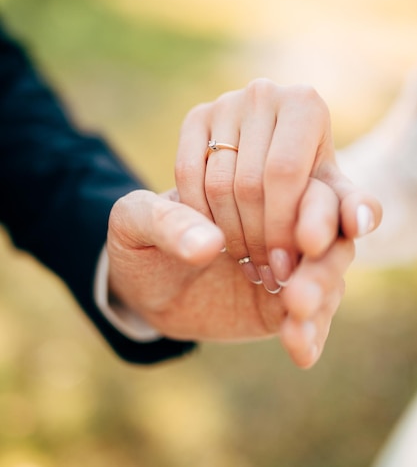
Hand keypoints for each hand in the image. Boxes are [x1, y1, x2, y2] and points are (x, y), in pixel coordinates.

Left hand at [107, 188, 353, 367]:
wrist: (142, 285)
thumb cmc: (144, 239)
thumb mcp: (136, 221)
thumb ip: (166, 221)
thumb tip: (209, 245)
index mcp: (256, 182)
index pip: (305, 184)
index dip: (316, 210)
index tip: (305, 240)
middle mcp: (283, 219)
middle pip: (331, 230)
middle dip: (324, 260)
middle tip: (299, 290)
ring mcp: (290, 263)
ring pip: (329, 272)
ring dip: (321, 294)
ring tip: (295, 317)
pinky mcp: (285, 305)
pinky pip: (312, 318)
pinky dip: (311, 333)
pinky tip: (301, 350)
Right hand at [175, 78, 381, 288]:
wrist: (276, 162)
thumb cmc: (309, 184)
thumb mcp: (334, 196)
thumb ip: (353, 210)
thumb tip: (360, 224)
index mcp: (304, 103)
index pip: (284, 173)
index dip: (281, 226)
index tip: (288, 267)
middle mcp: (263, 93)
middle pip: (249, 182)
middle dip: (258, 239)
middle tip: (268, 274)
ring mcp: (225, 102)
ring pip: (216, 183)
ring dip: (229, 235)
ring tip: (248, 264)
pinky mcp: (195, 116)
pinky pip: (187, 175)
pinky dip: (198, 216)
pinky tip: (216, 239)